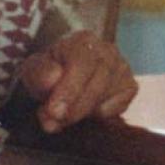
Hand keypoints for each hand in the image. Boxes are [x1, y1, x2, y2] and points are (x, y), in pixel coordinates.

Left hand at [15, 30, 138, 132]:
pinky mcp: (130, 87)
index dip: (69, 90)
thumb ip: (39, 73)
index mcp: (83, 41)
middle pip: (97, 84)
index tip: (54, 111)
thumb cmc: (50, 71)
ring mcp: (122, 69)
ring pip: (106, 97)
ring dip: (81, 114)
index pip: (81, 65)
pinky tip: (83, 109)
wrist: (64, 73)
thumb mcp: (34, 70)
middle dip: (74, 109)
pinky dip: (98, 115)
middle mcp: (108, 51)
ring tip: (59, 118)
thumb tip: (53, 78)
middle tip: (52, 123)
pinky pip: (117, 107)